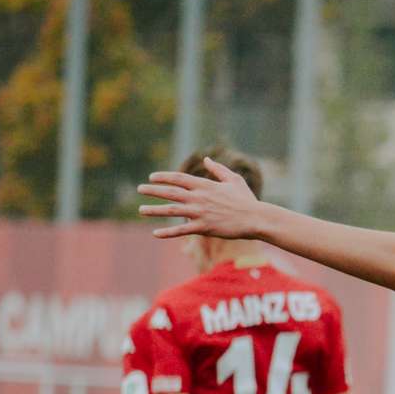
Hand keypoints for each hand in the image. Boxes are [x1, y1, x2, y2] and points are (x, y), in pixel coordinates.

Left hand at [138, 157, 262, 239]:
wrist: (255, 219)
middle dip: (153, 190)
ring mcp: (200, 213)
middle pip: (170, 192)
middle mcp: (199, 198)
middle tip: (139, 189)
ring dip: (154, 210)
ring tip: (141, 210)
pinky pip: (182, 230)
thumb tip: (207, 160)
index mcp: (205, 185)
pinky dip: (168, 232)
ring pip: (172, 210)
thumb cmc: (246, 200)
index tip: (152, 177)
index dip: (163, 177)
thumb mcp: (234, 180)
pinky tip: (155, 233)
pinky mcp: (204, 228)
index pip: (178, 178)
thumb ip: (218, 170)